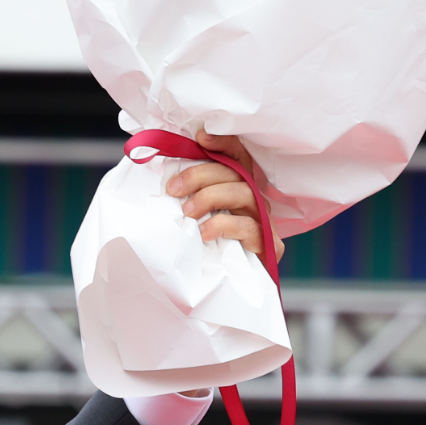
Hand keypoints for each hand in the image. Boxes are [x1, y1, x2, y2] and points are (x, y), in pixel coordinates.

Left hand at [165, 133, 285, 262]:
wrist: (226, 287)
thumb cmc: (205, 247)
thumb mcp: (192, 215)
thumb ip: (183, 193)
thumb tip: (157, 172)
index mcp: (238, 186)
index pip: (237, 154)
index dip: (223, 142)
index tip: (200, 136)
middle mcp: (254, 198)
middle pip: (235, 172)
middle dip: (201, 175)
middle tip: (173, 189)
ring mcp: (264, 220)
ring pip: (244, 193)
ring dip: (210, 198)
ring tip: (187, 212)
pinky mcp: (268, 244)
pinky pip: (248, 227)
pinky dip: (224, 225)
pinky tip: (204, 232)